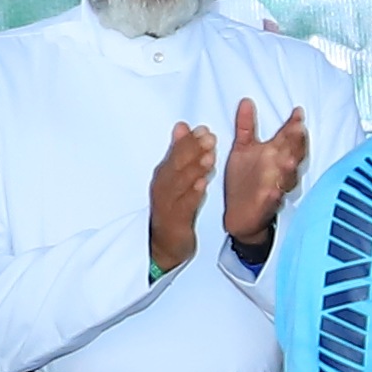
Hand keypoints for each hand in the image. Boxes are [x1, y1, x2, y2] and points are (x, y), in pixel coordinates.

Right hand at [148, 120, 216, 272]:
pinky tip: (203, 186)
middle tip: (208, 138)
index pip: (175, 153)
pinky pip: (183, 206)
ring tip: (209, 157)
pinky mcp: (174, 221)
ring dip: (194, 169)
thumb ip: (180, 153)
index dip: (188, 140)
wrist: (165, 244)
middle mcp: (163, 187)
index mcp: (164, 174)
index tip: (203, 129)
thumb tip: (182, 127)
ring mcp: (167, 204)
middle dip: (192, 150)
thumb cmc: (173, 206)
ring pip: (180, 184)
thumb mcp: (177, 178)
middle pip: (176, 165)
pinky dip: (192, 195)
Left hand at [215, 101, 314, 258]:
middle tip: (298, 129)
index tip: (297, 112)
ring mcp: (275, 185)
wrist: (239, 213)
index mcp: (274, 153)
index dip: (294, 124)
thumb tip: (246, 101)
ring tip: (288, 160)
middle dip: (297, 143)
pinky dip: (275, 195)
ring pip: (287, 176)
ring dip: (289, 169)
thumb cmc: (244, 179)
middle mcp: (278, 167)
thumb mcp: (243, 148)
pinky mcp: (268, 202)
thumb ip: (246, 126)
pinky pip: (273, 198)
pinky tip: (274, 191)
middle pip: (293, 153)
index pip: (287, 135)